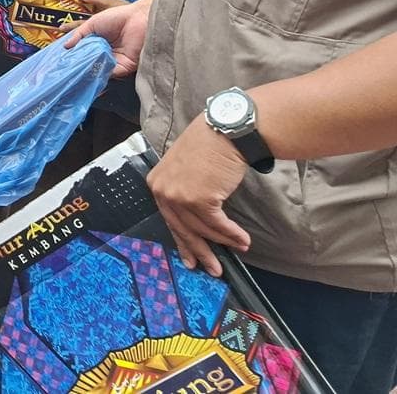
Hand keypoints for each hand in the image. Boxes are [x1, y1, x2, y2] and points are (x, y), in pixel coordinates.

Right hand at [64, 0, 150, 77]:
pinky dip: (101, 75)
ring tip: (78, 72)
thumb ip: (79, 34)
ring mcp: (114, 61)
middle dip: (80, 67)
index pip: (84, 53)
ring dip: (89, 71)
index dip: (75, 57)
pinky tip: (92, 72)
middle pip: (90, 64)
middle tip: (69, 70)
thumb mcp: (92, 23)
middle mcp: (105, 53)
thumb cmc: (118, 17)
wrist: (138, 19)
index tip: (64, 61)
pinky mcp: (123, 67)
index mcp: (98, 43)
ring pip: (99, 70)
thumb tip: (66, 46)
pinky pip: (110, 74)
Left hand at [148, 117, 250, 274]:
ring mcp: (179, 195)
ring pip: (203, 229)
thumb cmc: (209, 146)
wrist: (224, 131)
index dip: (183, 241)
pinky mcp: (199, 199)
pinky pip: (217, 225)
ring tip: (240, 247)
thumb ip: (183, 190)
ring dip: (224, 241)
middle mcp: (163, 190)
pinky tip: (243, 240)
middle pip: (183, 229)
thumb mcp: (185, 168)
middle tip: (213, 269)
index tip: (190, 258)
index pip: (169, 219)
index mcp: (156, 183)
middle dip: (200, 251)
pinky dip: (232, 234)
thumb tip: (195, 219)